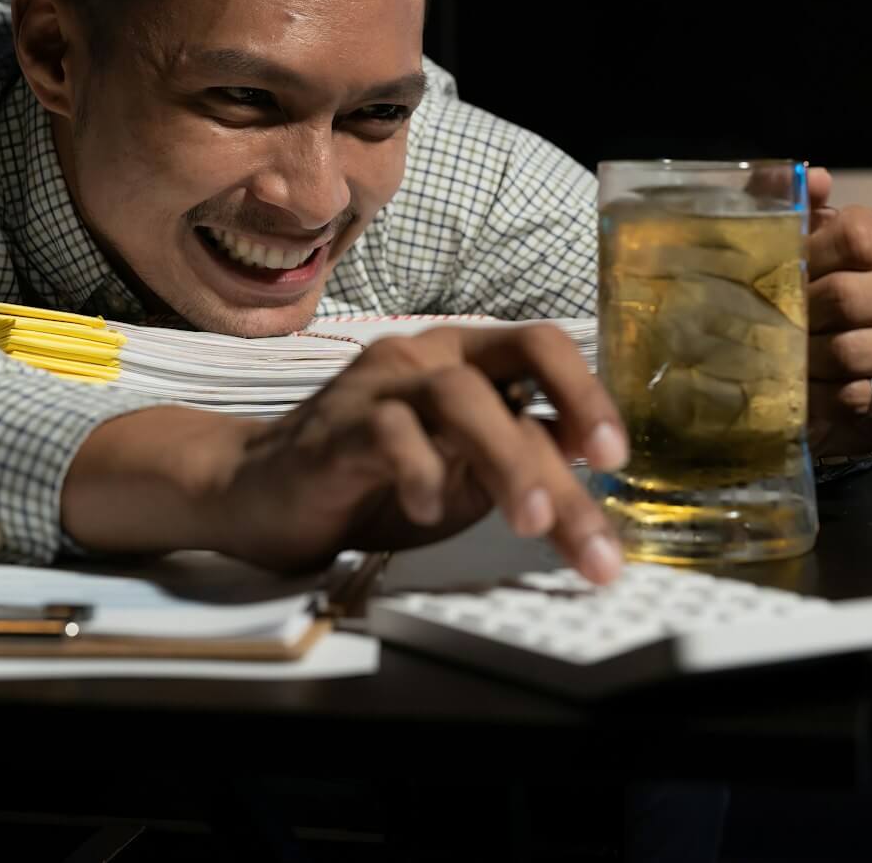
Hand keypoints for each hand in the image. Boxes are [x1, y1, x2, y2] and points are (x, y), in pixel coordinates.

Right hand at [204, 325, 628, 582]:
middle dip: (568, 429)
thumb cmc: (371, 482)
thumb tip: (598, 488)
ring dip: (506, 460)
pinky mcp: (337, 427)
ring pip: (460, 397)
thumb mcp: (463, 476)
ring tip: (532, 522)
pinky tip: (430, 513)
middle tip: (595, 503)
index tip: (615, 457)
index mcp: (466, 360)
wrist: (257, 492)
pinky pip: (390, 434)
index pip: (542, 350)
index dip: (587, 393)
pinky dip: (421, 474)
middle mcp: (427, 357)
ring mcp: (380, 386)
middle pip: (516, 366)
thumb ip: (521, 465)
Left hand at [803, 170, 871, 458]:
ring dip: (805, 360)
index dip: (808, 256)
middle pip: (845, 298)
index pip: (854, 236)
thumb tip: (815, 177)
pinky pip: (857, 396)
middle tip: (772, 324)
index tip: (785, 272)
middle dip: (798, 315)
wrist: (865, 364)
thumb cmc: (828, 291)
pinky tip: (807, 391)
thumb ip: (802, 205)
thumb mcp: (813, 243)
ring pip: (847, 351)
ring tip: (786, 359)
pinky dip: (819, 397)